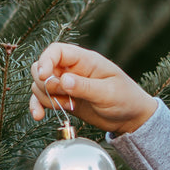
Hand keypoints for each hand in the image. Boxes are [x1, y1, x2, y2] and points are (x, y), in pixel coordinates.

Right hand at [28, 42, 157, 133]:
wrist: (131, 118)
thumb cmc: (126, 99)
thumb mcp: (108, 93)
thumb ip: (85, 87)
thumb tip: (63, 80)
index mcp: (85, 60)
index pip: (56, 51)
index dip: (46, 61)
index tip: (45, 77)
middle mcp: (72, 70)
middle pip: (42, 67)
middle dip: (45, 84)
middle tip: (63, 98)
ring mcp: (66, 85)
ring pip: (40, 85)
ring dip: (46, 98)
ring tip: (68, 107)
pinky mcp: (64, 99)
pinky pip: (42, 99)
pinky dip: (38, 106)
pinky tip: (38, 115)